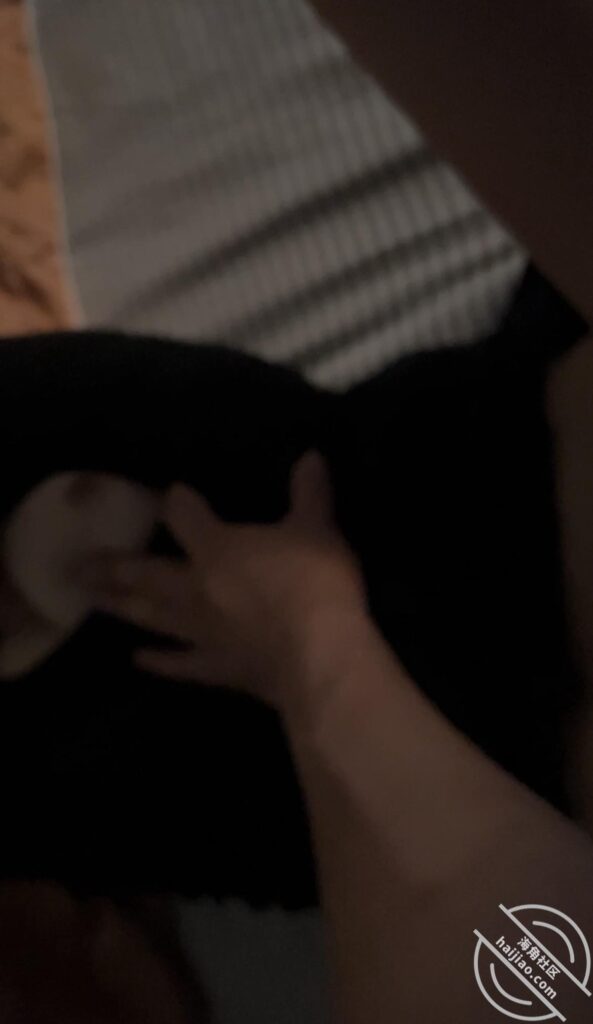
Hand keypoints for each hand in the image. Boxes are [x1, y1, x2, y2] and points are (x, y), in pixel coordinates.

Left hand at [91, 453, 367, 715]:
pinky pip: (178, 664)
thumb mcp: (318, 530)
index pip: (185, 516)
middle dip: (113, 565)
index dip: (178, 503)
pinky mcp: (215, 668)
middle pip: (145, 572)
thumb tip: (310, 455)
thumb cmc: (316, 584)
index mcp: (218, 548)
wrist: (319, 655)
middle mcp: (197, 587)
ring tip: (91, 599)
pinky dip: (158, 662)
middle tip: (76, 564)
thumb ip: (310, 494)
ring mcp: (201, 631)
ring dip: (120, 606)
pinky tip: (137, 659)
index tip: (174, 495)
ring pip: (150, 615)